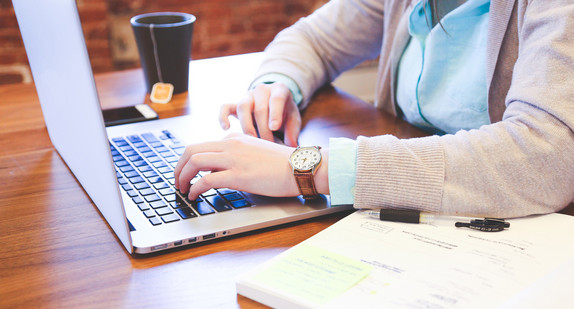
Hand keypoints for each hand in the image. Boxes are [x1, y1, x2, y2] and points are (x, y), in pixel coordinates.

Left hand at [174, 133, 299, 199]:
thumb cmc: (283, 165)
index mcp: (235, 139)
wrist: (300, 167)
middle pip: (191, 150)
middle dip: (179, 167)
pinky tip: (194, 196)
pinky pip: (206, 180)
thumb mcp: (255, 153)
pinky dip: (195, 188)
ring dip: (182, 177)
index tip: (186, 173)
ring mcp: (234, 159)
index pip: (202, 146)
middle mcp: (231, 145)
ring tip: (182, 189)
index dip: (188, 161)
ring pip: (195, 162)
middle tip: (177, 181)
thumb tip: (218, 171)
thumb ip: (236, 157)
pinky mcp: (238, 175)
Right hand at [219, 82, 300, 146]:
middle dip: (263, 129)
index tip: (274, 127)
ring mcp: (248, 96)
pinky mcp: (236, 104)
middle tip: (268, 144)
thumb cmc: (285, 113)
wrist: (274, 104)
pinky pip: (225, 107)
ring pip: (243, 107)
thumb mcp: (294, 119)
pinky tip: (226, 128)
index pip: (276, 99)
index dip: (275, 113)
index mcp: (279, 90)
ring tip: (253, 141)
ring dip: (247, 126)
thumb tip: (291, 146)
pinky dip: (223, 116)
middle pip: (260, 108)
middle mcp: (262, 90)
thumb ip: (293, 131)